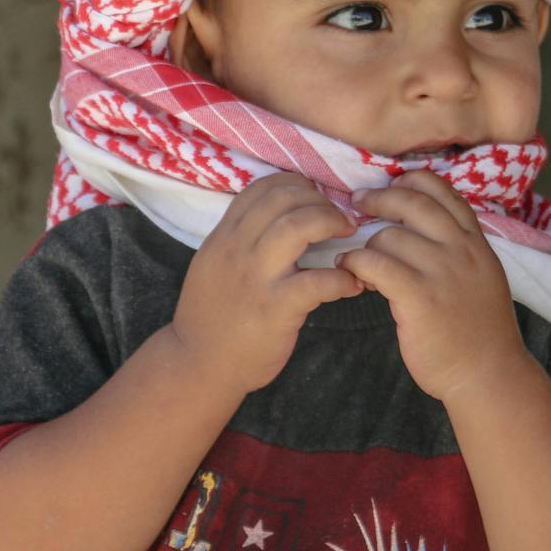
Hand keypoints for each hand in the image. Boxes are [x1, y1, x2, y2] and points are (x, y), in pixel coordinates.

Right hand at [171, 173, 362, 397]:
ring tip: (347, 236)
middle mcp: (236, 249)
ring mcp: (256, 277)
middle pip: (283, 198)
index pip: (260, 188)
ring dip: (331, 223)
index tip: (314, 199)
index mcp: (223, 236)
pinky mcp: (276, 308)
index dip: (294, 184)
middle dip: (319, 201)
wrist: (198, 365)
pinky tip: (352, 284)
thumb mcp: (212, 265)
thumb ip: (240, 240)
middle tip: (338, 219)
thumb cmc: (211, 317)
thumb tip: (278, 219)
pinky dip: (343, 277)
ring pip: (298, 226)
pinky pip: (318, 280)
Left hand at [338, 169, 525, 401]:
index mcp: (476, 242)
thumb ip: (456, 249)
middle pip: (412, 202)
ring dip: (365, 245)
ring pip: (388, 235)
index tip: (391, 186)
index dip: (411, 180)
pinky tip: (349, 271)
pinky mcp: (419, 297)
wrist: (489, 374)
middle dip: (378, 198)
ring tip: (359, 262)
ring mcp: (442, 272)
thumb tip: (414, 226)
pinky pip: (375, 264)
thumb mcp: (482, 277)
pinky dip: (355, 263)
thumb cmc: (480, 330)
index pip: (442, 190)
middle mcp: (462, 250)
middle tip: (357, 204)